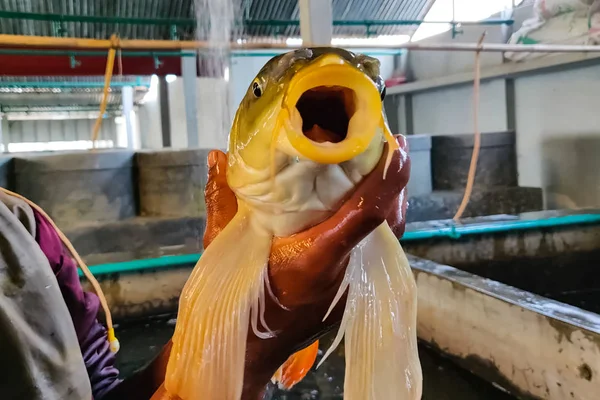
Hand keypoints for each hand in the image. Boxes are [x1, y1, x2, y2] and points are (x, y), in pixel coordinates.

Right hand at [147, 135, 409, 399]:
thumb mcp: (224, 248)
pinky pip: (380, 243)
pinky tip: (372, 197)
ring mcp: (355, 280)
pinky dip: (381, 216)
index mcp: (316, 259)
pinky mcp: (357, 284)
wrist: (254, 345)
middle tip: (390, 143)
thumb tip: (218, 158)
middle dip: (393, 178)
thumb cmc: (240, 298)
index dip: (387, 178)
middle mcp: (345, 270)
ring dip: (390, 196)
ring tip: (386, 162)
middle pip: (388, 219)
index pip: (365, 214)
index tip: (397, 146)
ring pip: (388, 231)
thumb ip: (222, 202)